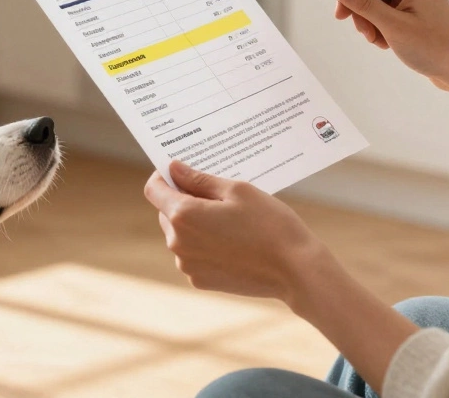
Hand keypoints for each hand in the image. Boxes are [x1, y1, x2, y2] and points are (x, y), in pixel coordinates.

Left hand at [143, 161, 326, 304]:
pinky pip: (193, 254)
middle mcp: (177, 242)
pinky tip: (233, 242)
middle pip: (166, 212)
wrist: (294, 270)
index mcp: (183, 215)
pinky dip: (205, 245)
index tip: (181, 171)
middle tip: (219, 196)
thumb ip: (199, 179)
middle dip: (184, 200)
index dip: (164, 176)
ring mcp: (187, 265)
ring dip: (195, 223)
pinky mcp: (200, 280)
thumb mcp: (237, 190)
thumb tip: (174, 169)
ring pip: (180, 234)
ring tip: (231, 220)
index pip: (154, 189)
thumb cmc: (269, 224)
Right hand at [326, 0, 448, 91]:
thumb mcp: (393, 26)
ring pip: (373, 0)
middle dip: (356, 4)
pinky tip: (385, 42)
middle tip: (346, 21)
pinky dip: (377, 26)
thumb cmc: (435, 48)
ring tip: (376, 39)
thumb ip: (364, 4)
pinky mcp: (411, 11)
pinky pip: (383, 11)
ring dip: (367, 19)